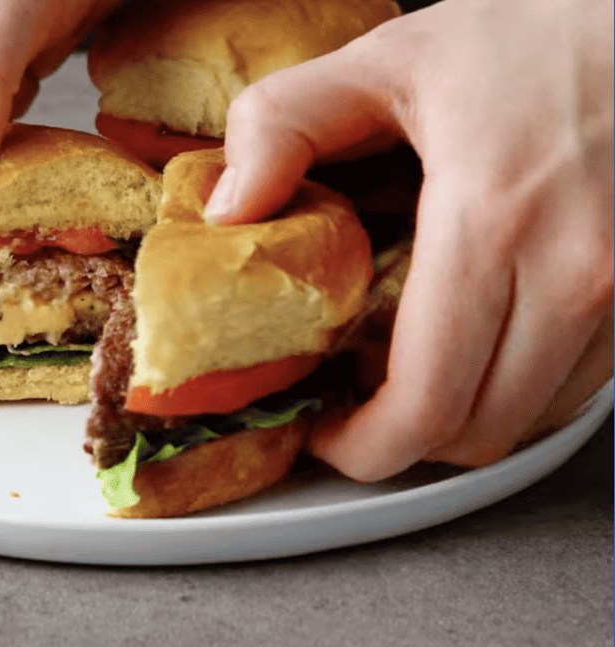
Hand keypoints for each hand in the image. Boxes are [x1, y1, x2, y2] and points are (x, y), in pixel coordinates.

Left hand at [204, 0, 613, 480]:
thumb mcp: (388, 58)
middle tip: (354, 405)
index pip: (428, 400)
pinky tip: (478, 338)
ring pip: (532, 417)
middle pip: (478, 431)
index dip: (364, 445)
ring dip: (461, 413)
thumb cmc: (533, 31)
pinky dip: (516, 382)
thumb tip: (227, 208)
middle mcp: (578, 269)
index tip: (325, 431)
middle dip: (402, 441)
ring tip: (411, 367)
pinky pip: (579, 383)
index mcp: (494, 218)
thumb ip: (283, 123)